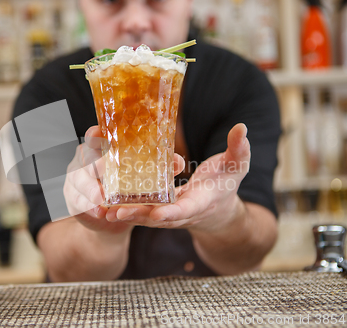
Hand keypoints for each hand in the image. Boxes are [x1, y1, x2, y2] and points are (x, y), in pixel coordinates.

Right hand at [63, 125, 184, 234]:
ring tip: (101, 198)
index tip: (98, 133)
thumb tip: (178, 162)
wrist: (109, 216)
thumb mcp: (142, 176)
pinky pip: (77, 201)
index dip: (95, 134)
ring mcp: (75, 178)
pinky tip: (99, 212)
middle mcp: (84, 159)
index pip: (95, 136)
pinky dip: (88, 207)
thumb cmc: (126, 187)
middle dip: (94, 163)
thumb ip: (158, 167)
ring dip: (90, 189)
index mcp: (100, 148)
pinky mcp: (72, 198)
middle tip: (105, 169)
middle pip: (85, 157)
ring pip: (78, 180)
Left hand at [105, 123, 249, 232]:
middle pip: (159, 218)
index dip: (171, 212)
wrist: (219, 209)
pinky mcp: (159, 211)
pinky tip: (105, 204)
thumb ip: (239, 149)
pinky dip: (126, 209)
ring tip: (104, 212)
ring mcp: (170, 215)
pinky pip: (142, 211)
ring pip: (146, 218)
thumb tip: (242, 128)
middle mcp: (183, 212)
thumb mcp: (237, 166)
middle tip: (116, 213)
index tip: (156, 213)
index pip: (186, 209)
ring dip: (126, 216)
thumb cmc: (227, 184)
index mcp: (201, 202)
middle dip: (138, 216)